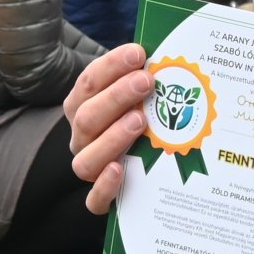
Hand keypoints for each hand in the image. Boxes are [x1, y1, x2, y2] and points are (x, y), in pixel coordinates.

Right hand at [63, 43, 151, 213]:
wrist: (136, 162)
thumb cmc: (141, 115)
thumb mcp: (140, 94)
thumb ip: (145, 76)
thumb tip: (172, 52)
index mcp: (84, 105)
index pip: (89, 82)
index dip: (111, 66)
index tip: (138, 53)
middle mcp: (82, 136)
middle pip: (86, 117)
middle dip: (116, 97)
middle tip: (146, 82)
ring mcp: (90, 166)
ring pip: (86, 159)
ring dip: (112, 137)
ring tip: (139, 121)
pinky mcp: (101, 198)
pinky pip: (94, 201)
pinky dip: (104, 187)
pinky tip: (120, 169)